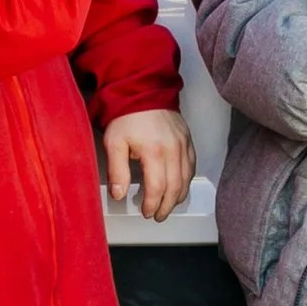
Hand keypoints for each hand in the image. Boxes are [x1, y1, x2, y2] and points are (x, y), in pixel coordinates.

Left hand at [103, 108, 195, 222]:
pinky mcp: (188, 140)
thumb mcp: (114, 143)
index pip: (157, 188)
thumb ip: (117, 171)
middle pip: (175, 188)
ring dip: (178, 197)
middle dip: (166, 206)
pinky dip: (187, 181)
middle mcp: (173, 150)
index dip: (151, 204)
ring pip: (186, 179)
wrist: (143, 90)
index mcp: (154, 152)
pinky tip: (180, 188)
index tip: (145, 212)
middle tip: (157, 215)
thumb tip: (119, 194)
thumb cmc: (127, 115)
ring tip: (168, 207)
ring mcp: (183, 145)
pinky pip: (192, 166)